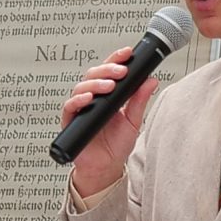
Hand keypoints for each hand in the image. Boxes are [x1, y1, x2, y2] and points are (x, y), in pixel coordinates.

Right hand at [60, 48, 156, 198]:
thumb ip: (139, 100)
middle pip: (93, 74)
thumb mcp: (134, 121)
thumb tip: (151, 80)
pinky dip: (78, 100)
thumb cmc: (116, 145)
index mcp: (107, 95)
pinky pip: (70, 106)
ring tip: (109, 86)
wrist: (106, 167)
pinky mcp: (71, 120)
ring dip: (95, 83)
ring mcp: (80, 108)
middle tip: (121, 72)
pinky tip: (88, 97)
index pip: (109, 71)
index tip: (127, 53)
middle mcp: (92, 98)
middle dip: (107, 70)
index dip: (116, 59)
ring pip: (81, 86)